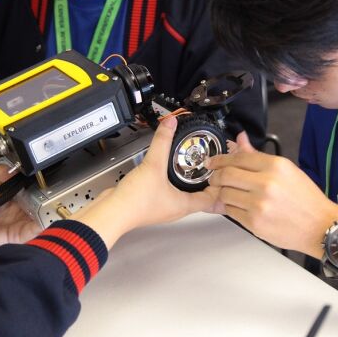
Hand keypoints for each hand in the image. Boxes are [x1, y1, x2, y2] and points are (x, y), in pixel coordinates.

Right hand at [74, 116, 218, 247]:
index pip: (215, 199)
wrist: (111, 212)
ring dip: (195, 180)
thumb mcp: (153, 165)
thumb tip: (170, 124)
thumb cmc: (134, 202)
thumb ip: (163, 142)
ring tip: (199, 164)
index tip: (226, 169)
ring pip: (188, 193)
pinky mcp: (154, 200)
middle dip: (212, 180)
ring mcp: (166, 205)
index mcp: (185, 205)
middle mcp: (178, 207)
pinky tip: (173, 169)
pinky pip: (172, 190)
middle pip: (204, 195)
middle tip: (216, 164)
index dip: (224, 184)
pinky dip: (177, 180)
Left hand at [206, 134, 337, 256]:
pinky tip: (240, 206)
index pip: (238, 157)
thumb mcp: (287, 170)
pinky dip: (230, 208)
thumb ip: (258, 156)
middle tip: (214, 178)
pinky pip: (230, 212)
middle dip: (215, 176)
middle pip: (226, 175)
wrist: (320, 226)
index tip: (212, 162)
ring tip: (231, 193)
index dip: (220, 159)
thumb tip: (240, 140)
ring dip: (223, 193)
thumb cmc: (306, 199)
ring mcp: (259, 204)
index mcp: (275, 166)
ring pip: (225, 194)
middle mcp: (266, 183)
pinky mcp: (254, 223)